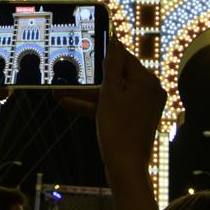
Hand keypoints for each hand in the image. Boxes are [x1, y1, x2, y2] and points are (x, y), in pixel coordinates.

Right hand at [58, 40, 165, 182]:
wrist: (125, 167)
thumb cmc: (119, 130)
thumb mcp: (110, 93)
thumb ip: (112, 66)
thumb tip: (115, 42)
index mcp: (147, 81)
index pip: (124, 58)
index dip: (105, 52)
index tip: (89, 44)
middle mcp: (149, 91)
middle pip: (116, 77)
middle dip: (89, 78)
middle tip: (71, 72)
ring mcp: (142, 107)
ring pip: (111, 94)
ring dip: (86, 94)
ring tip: (60, 92)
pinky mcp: (134, 119)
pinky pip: (113, 107)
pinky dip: (95, 106)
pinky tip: (69, 103)